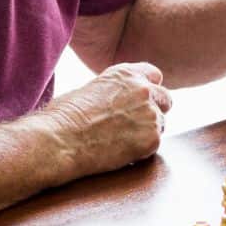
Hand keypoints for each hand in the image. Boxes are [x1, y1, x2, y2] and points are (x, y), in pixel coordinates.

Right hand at [43, 62, 171, 176]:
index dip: (148, 89)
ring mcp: (150, 114)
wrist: (59, 140)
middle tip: (133, 125)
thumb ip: (115, 91)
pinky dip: (141, 151)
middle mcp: (144, 90)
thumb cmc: (64, 117)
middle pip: (165, 99)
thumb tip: (121, 102)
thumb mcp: (91, 89)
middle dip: (154, 110)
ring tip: (118, 141)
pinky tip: (119, 152)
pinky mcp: (152, 139)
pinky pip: (154, 145)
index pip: (154, 75)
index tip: (139, 101)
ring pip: (160, 124)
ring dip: (146, 132)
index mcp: (126, 74)